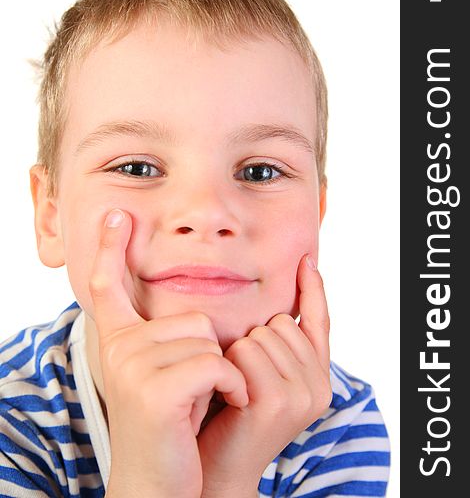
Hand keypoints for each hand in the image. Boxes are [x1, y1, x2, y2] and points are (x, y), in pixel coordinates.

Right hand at [89, 209, 247, 497]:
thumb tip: (199, 314)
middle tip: (193, 393)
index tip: (117, 216)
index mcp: (122, 341)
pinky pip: (216, 367)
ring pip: (209, 342)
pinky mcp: (155, 391)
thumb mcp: (170, 374)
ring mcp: (134, 368)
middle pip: (195, 318)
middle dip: (209, 356)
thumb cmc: (174, 426)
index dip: (111, 248)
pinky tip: (218, 409)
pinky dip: (231, 389)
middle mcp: (120, 348)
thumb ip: (175, 339)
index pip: (109, 285)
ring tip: (198, 404)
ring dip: (220, 376)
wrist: (160, 484)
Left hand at [197, 254, 331, 497]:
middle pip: (282, 322)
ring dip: (239, 352)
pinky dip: (230, 363)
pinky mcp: (277, 402)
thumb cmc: (232, 413)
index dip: (313, 289)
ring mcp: (301, 395)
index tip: (305, 261)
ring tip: (236, 385)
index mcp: (318, 377)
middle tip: (243, 376)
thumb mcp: (262, 374)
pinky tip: (229, 391)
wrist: (217, 466)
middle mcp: (318, 385)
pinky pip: (247, 351)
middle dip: (254, 338)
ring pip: (262, 334)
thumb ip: (277, 345)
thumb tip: (277, 303)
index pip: (319, 321)